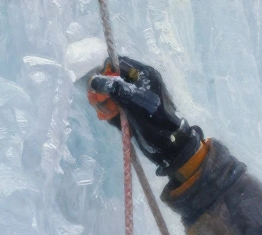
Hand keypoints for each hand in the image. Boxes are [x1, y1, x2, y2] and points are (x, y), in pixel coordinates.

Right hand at [87, 57, 204, 176]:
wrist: (168, 144)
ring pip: (111, 96)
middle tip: (101, 105)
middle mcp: (139, 83)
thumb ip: (114, 88)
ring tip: (110, 116)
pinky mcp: (132, 111)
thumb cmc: (155, 119)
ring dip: (107, 107)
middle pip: (112, 80)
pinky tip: (117, 123)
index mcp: (144, 74)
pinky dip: (113, 116)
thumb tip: (93, 80)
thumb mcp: (133, 100)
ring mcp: (135, 98)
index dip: (105, 72)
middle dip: (104, 93)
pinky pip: (116, 109)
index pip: (118, 63)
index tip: (98, 86)